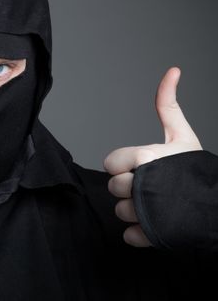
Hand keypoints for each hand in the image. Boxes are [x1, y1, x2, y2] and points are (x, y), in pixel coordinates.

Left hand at [103, 67, 201, 246]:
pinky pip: (128, 236)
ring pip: (120, 212)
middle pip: (113, 188)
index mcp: (144, 158)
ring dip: (135, 211)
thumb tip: (172, 69)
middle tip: (154, 186)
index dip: (126, 166)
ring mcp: (144, 213)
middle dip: (130, 187)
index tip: (145, 168)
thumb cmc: (197, 170)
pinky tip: (158, 224)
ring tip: (159, 205)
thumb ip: (168, 105)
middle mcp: (140, 184)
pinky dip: (141, 234)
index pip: (110, 163)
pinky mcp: (149, 236)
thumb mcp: (183, 135)